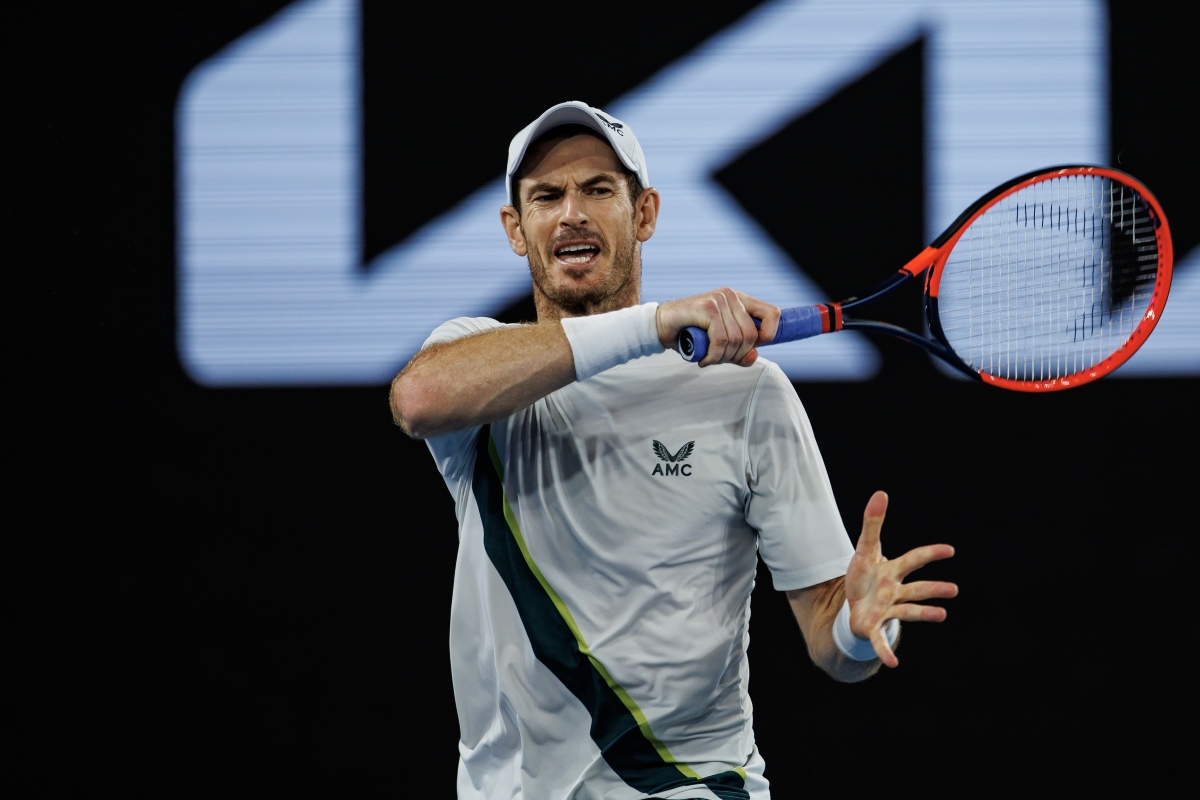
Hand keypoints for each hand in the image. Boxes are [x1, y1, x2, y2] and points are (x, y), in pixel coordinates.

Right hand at [656, 288, 780, 366]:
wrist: (659, 326)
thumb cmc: (689, 333)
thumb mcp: (719, 345)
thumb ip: (738, 352)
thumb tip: (753, 356)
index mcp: (739, 300)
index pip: (773, 314)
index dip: (768, 335)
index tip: (751, 349)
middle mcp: (731, 296)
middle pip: (752, 335)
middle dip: (737, 355)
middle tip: (719, 359)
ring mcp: (719, 299)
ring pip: (736, 339)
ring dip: (722, 358)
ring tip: (709, 358)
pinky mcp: (707, 308)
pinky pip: (721, 340)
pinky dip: (713, 356)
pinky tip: (704, 359)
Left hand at [844, 491, 956, 667]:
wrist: (854, 604)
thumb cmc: (864, 577)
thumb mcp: (864, 549)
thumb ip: (872, 523)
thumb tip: (881, 493)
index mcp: (893, 571)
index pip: (913, 560)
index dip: (929, 554)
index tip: (949, 551)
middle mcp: (894, 591)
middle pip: (916, 589)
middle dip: (933, 589)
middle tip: (954, 590)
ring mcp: (887, 610)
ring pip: (908, 612)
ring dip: (925, 614)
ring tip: (943, 615)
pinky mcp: (874, 626)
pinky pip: (881, 640)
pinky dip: (886, 651)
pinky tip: (893, 664)